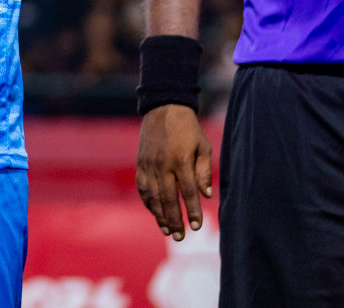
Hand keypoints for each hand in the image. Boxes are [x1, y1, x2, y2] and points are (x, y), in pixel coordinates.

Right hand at [136, 104, 212, 239]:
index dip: (192, 210)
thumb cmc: (188, 128)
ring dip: (159, 215)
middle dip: (174, 220)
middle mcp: (162, 164)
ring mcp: (148, 165)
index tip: (196, 226)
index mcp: (180, 160)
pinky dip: (148, 202)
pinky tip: (154, 213)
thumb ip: (204, 170)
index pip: (188, 192)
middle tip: (180, 237)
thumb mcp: (203, 146)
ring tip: (167, 230)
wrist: (162, 108)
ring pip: (153, 196)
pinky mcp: (140, 163)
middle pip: (168, 199)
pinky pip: (142, 188)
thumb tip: (206, 195)